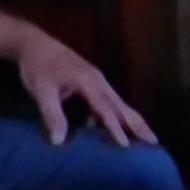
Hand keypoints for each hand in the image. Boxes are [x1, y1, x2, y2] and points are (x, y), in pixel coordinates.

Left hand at [11, 25, 157, 147]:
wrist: (34, 44)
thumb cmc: (37, 66)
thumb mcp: (42, 91)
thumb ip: (52, 116)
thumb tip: (59, 142)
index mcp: (89, 82)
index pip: (105, 109)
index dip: (116, 128)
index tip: (127, 145)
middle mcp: (99, 81)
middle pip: (122, 106)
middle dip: (138, 125)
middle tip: (155, 143)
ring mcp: (97, 81)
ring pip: (119, 104)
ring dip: (133, 121)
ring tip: (147, 138)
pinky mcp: (92, 83)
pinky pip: (111, 102)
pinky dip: (120, 116)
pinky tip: (122, 129)